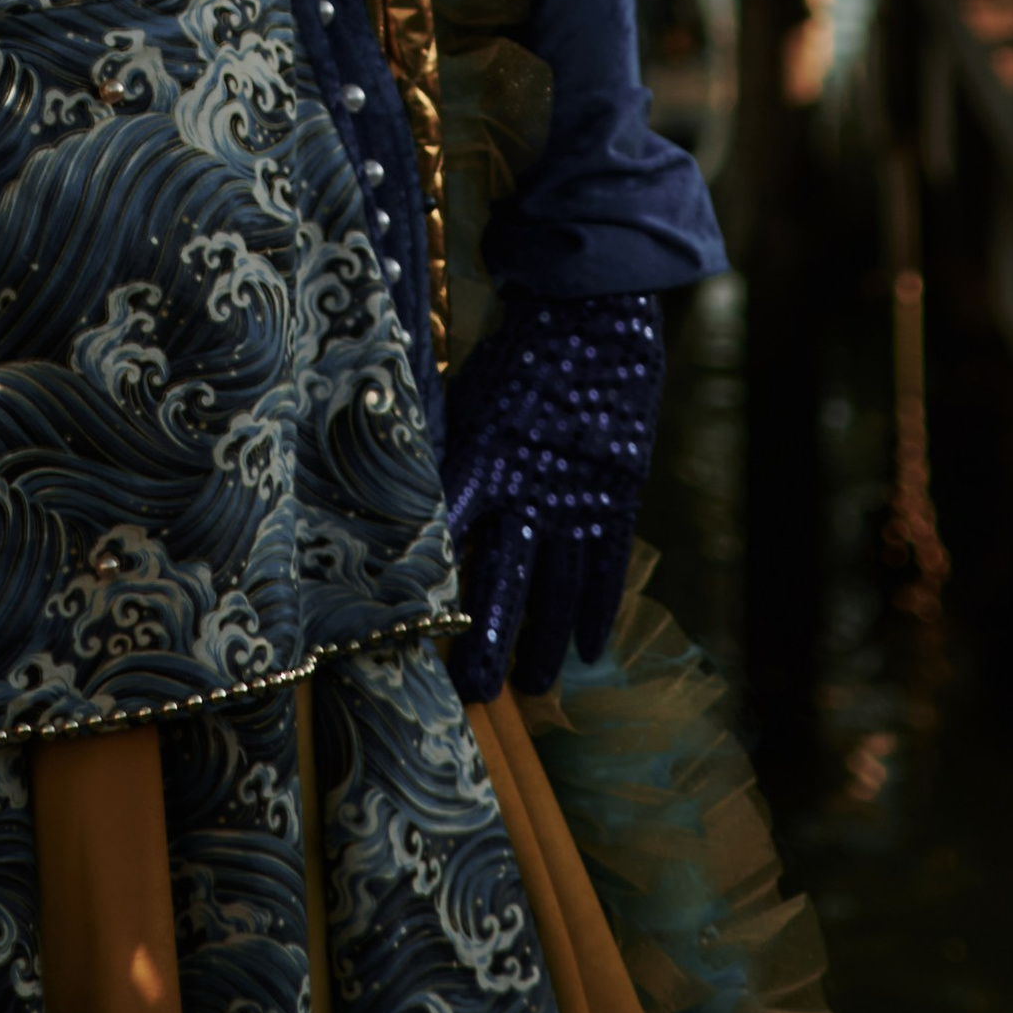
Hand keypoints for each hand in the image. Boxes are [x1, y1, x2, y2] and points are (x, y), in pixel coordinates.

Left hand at [442, 288, 662, 699]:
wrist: (591, 318)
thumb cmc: (512, 357)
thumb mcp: (465, 401)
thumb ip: (443, 456)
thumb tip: (396, 496)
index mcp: (481, 463)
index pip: (448, 540)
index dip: (431, 590)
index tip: (411, 635)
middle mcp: (527, 493)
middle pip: (504, 585)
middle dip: (487, 644)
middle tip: (473, 695)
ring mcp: (576, 500)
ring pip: (559, 591)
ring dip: (546, 644)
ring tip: (535, 687)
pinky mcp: (616, 499)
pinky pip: (609, 568)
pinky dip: (601, 611)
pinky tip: (594, 652)